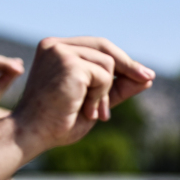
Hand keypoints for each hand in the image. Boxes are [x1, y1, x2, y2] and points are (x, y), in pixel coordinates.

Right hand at [0, 37, 152, 179]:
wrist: (32, 134)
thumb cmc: (55, 122)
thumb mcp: (91, 101)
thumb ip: (115, 88)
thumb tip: (147, 77)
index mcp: (53, 50)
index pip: (94, 46)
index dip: (119, 60)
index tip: (143, 74)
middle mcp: (54, 45)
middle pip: (104, 46)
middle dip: (127, 66)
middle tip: (147, 79)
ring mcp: (60, 52)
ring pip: (107, 63)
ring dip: (105, 91)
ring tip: (91, 111)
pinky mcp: (68, 63)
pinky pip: (104, 75)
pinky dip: (101, 95)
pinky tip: (85, 109)